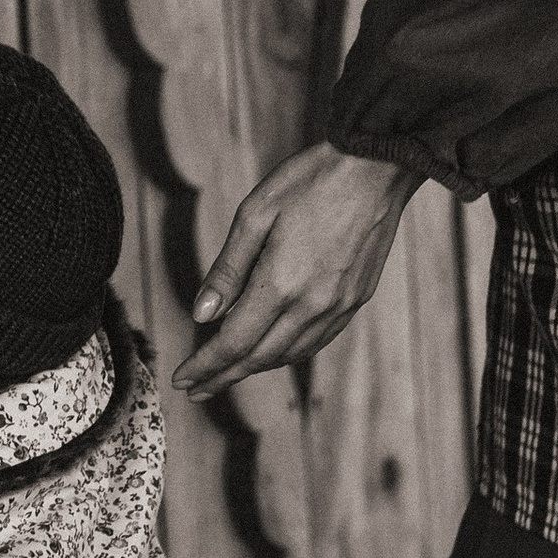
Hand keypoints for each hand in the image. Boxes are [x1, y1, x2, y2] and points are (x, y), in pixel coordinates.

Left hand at [174, 143, 422, 393]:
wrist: (376, 168)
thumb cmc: (311, 180)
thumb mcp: (255, 213)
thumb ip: (227, 270)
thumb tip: (201, 314)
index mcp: (282, 283)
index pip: (234, 342)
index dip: (205, 365)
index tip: (182, 379)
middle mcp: (313, 305)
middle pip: (260, 358)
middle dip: (224, 377)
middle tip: (196, 389)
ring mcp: (339, 306)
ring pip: (289, 355)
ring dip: (255, 369)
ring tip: (227, 374)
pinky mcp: (356, 300)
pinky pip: (316, 342)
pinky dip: (288, 353)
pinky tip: (272, 351)